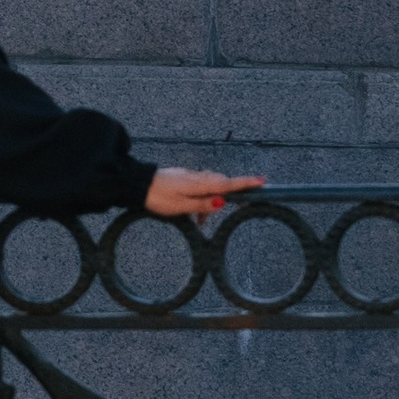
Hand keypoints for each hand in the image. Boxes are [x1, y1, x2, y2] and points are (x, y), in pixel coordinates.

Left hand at [144, 168, 265, 219]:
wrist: (136, 184)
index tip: (263, 181)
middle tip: (229, 210)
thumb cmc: (157, 196)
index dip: (246, 183)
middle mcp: (197, 177)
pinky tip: (192, 213)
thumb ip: (202, 204)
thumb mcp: (181, 206)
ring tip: (200, 221)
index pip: (228, 183)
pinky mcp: (182, 179)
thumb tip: (222, 202)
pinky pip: (198, 189)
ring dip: (209, 203)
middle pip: (221, 185)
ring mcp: (189, 177)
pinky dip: (200, 200)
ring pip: (208, 188)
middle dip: (227, 197)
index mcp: (199, 184)